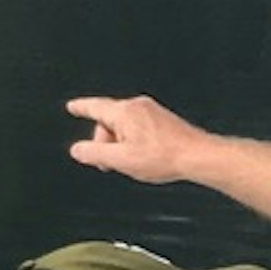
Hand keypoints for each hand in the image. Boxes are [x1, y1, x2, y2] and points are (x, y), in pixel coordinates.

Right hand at [66, 94, 214, 184]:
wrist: (198, 156)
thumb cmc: (164, 156)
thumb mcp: (120, 160)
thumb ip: (94, 154)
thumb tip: (77, 150)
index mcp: (124, 113)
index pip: (94, 107)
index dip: (81, 108)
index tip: (73, 107)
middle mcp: (138, 107)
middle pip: (109, 120)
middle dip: (105, 142)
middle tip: (107, 163)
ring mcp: (153, 112)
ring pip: (125, 125)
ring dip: (121, 144)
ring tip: (131, 162)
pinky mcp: (164, 120)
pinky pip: (139, 127)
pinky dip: (135, 141)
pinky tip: (145, 157)